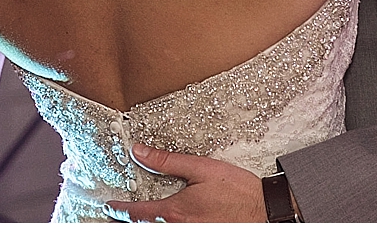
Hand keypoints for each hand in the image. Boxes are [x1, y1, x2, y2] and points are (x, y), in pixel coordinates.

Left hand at [105, 144, 265, 222]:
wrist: (266, 212)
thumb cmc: (239, 192)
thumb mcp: (201, 168)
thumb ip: (167, 161)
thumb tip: (139, 152)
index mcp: (174, 211)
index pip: (135, 213)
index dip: (119, 209)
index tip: (110, 205)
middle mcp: (178, 228)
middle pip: (142, 228)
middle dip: (127, 222)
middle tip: (114, 216)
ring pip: (157, 231)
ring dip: (144, 225)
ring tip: (136, 219)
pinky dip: (162, 226)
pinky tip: (164, 220)